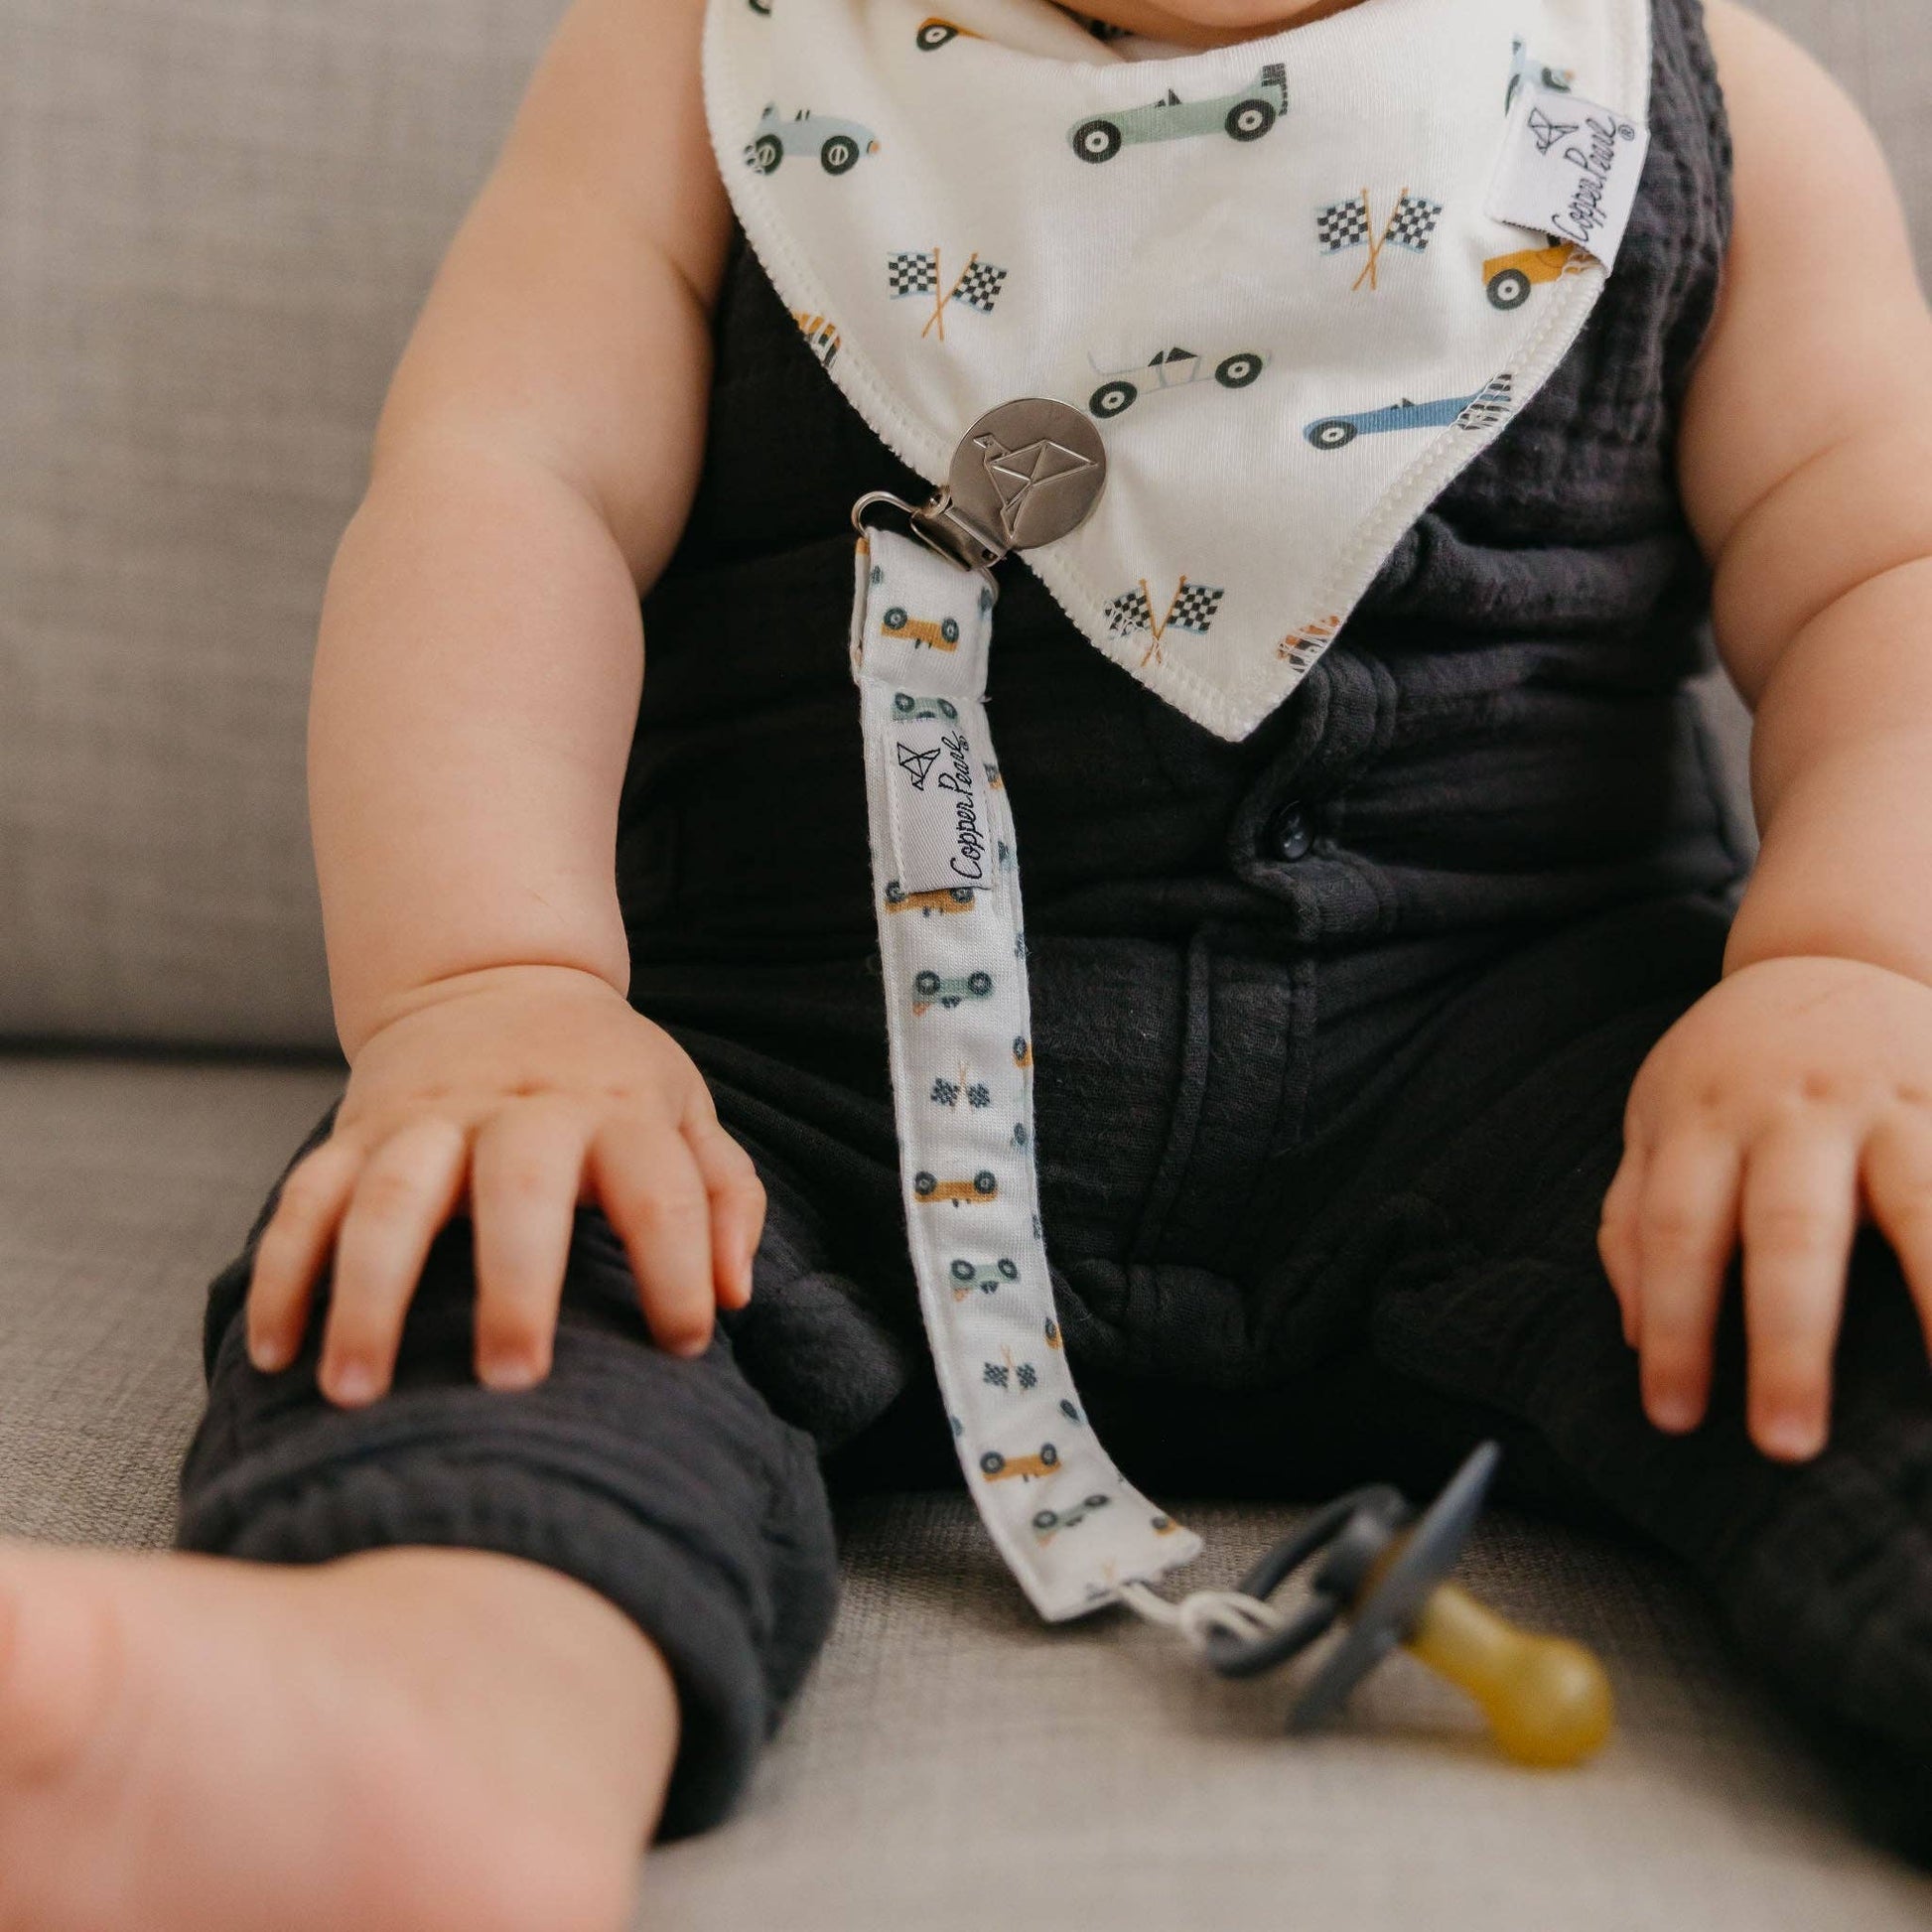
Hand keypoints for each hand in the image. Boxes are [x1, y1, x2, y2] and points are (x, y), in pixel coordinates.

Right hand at [245, 964, 763, 1406]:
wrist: (496, 979)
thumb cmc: (608, 1074)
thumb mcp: (683, 1108)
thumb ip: (721, 1195)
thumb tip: (737, 1294)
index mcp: (617, 1108)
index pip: (661, 1191)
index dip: (681, 1268)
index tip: (684, 1346)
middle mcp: (522, 1110)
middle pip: (518, 1189)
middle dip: (515, 1284)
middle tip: (512, 1380)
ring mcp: (429, 1118)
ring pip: (390, 1195)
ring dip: (368, 1293)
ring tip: (354, 1393)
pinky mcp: (357, 1130)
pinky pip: (305, 1198)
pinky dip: (284, 1273)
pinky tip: (276, 1354)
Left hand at [1597, 954, 1931, 1461]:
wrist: (1830, 956)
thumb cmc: (1731, 1071)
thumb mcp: (1657, 1120)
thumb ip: (1633, 1220)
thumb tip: (1634, 1338)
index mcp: (1704, 1117)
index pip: (1676, 1233)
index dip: (1674, 1327)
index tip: (1673, 1417)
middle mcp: (1797, 1109)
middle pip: (1788, 1233)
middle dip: (1787, 1342)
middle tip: (1784, 1444)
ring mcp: (1894, 1101)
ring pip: (1922, 1208)